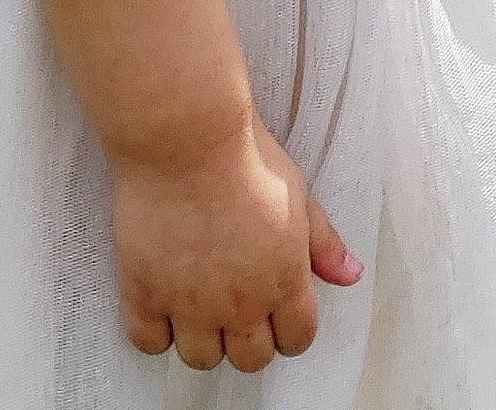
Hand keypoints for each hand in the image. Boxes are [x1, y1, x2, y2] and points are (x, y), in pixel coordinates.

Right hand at [110, 111, 362, 373]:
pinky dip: (155, 331)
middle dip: (247, 338)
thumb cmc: (242, 156)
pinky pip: (148, 341)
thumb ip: (323, 243)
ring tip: (195, 305)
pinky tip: (160, 303)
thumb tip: (350, 273)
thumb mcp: (298, 195)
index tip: (273, 311)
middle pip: (250, 359)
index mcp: (284, 281)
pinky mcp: (146, 290)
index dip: (287, 328)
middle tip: (234, 306)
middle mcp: (241, 303)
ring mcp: (191, 302)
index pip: (296, 340)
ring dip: (201, 338)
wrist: (186, 136)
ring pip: (201, 358)